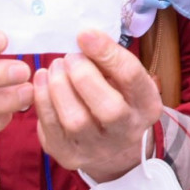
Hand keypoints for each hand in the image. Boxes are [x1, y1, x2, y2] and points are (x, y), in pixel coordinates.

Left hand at [33, 29, 161, 183]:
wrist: (112, 147)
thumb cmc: (118, 98)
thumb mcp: (125, 79)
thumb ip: (110, 59)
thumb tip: (84, 37)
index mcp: (147, 106)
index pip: (131, 77)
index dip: (106, 52)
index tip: (84, 34)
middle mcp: (127, 132)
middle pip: (108, 108)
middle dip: (83, 75)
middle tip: (70, 57)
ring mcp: (98, 149)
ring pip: (75, 120)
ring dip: (59, 86)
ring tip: (55, 67)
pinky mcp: (69, 156)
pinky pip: (51, 128)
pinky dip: (42, 99)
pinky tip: (42, 81)